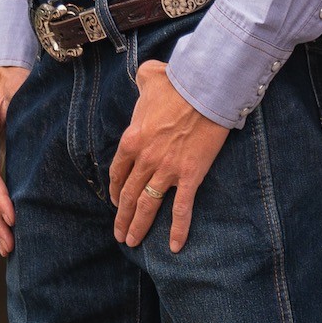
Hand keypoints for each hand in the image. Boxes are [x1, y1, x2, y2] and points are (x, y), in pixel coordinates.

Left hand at [109, 60, 229, 252]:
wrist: (205, 90)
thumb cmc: (178, 82)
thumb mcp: (150, 77)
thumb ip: (142, 80)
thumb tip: (144, 76)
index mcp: (132, 139)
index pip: (118, 172)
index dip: (116, 190)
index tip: (116, 202)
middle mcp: (145, 159)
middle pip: (130, 194)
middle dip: (123, 217)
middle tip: (119, 234)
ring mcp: (167, 170)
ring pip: (148, 205)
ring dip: (139, 226)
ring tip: (132, 242)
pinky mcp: (190, 175)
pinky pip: (182, 208)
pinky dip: (179, 229)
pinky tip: (175, 246)